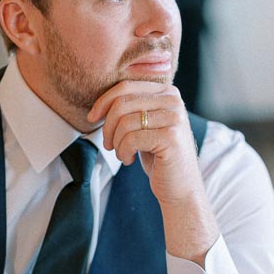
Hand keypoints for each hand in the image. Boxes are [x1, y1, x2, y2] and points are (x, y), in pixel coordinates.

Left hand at [89, 80, 202, 206]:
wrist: (181, 186)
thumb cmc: (158, 157)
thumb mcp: (145, 126)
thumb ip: (132, 108)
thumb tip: (99, 104)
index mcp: (167, 92)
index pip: (126, 87)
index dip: (103, 102)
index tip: (92, 118)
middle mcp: (173, 101)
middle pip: (122, 103)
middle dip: (108, 127)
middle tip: (109, 145)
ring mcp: (174, 118)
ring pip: (125, 122)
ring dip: (116, 142)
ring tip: (122, 154)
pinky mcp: (171, 137)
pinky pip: (131, 139)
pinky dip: (123, 152)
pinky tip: (129, 160)